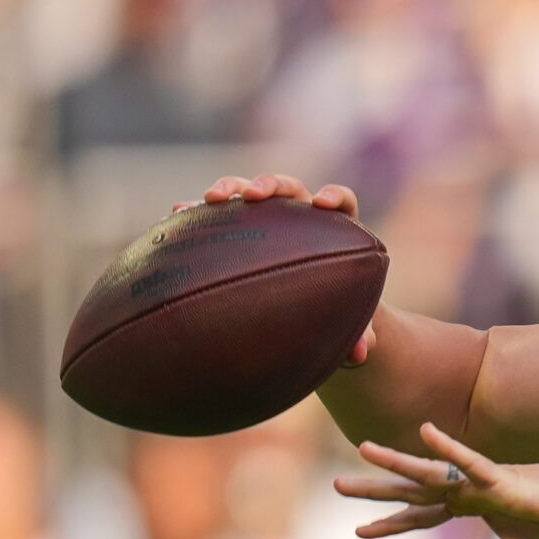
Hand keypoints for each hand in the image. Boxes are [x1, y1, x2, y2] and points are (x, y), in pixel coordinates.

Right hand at [173, 173, 373, 365]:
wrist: (309, 310)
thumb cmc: (335, 310)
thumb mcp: (349, 322)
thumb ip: (361, 334)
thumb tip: (362, 354)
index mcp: (335, 231)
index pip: (342, 202)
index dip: (335, 197)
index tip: (323, 203)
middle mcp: (300, 217)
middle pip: (289, 188)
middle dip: (270, 185)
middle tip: (254, 194)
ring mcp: (267, 219)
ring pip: (248, 194)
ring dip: (230, 188)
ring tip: (209, 198)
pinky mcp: (237, 228)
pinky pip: (217, 215)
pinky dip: (199, 212)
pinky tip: (176, 215)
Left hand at [336, 422, 538, 538]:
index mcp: (474, 505)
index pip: (424, 515)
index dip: (394, 523)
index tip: (361, 529)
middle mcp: (472, 490)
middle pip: (416, 490)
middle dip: (377, 489)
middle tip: (337, 486)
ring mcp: (486, 483)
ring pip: (434, 473)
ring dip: (398, 463)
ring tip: (363, 449)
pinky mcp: (505, 480)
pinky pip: (473, 464)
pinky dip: (450, 451)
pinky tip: (428, 433)